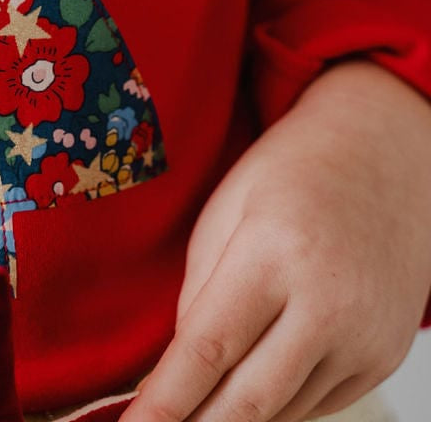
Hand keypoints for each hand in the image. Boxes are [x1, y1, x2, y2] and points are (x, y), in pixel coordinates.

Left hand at [119, 57, 430, 421]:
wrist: (381, 155)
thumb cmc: (292, 173)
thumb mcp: (225, 213)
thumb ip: (200, 295)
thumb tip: (179, 372)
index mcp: (274, 254)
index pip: (207, 350)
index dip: (165, 404)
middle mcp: (328, 304)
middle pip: (249, 401)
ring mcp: (364, 337)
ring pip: (283, 412)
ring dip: (235, 418)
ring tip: (196, 408)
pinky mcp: (383, 357)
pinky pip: (318, 406)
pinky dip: (278, 408)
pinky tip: (250, 390)